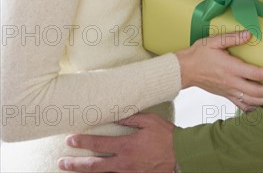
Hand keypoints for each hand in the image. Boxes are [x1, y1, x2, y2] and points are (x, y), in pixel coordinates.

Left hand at [58, 114, 174, 172]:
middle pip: (95, 166)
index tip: (70, 139)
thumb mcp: (149, 121)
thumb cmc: (166, 136)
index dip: (83, 142)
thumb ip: (131, 118)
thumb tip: (114, 114)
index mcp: (126, 146)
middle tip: (62, 163)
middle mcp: (124, 163)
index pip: (99, 144)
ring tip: (72, 170)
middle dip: (76, 164)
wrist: (181, 156)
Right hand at [176, 30, 262, 110]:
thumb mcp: (214, 41)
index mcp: (231, 68)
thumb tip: (249, 34)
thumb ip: (232, 37)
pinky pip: (245, 107)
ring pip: (254, 102)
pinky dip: (257, 108)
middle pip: (260, 92)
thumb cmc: (199, 54)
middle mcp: (232, 83)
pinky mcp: (227, 96)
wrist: (185, 70)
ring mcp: (230, 92)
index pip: (257, 74)